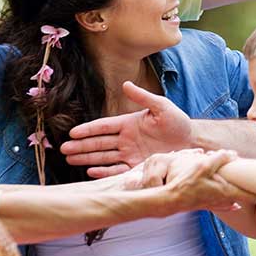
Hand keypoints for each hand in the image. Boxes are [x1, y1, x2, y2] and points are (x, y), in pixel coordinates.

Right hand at [61, 81, 193, 176]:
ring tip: (69, 159)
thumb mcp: (161, 106)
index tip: (72, 132)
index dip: (88, 129)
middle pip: (98, 143)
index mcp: (128, 123)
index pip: (103, 126)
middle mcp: (126, 139)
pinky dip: (103, 171)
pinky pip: (116, 170)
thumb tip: (125, 84)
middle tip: (63, 149)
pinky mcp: (137, 166)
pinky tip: (90, 171)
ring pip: (103, 157)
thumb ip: (143, 97)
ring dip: (86, 158)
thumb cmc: (177, 122)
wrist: (191, 142)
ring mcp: (130, 154)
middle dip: (81, 146)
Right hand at [159, 149, 255, 212]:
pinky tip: (236, 204)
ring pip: (239, 199)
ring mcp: (219, 202)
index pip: (255, 196)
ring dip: (251, 199)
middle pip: (251, 199)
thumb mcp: (204, 166)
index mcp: (228, 191)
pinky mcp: (211, 202)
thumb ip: (219, 159)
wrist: (171, 200)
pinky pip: (227, 202)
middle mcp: (226, 199)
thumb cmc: (187, 183)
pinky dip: (235, 200)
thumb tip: (233, 154)